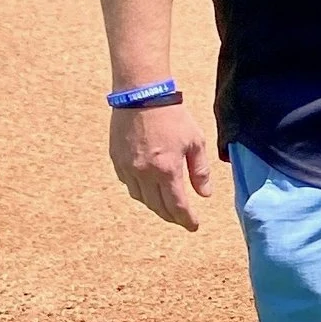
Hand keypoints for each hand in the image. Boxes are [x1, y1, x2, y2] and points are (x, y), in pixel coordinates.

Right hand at [112, 100, 213, 228]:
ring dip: (155, 205)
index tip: (193, 226)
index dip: (187, 219)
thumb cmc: (172, 116)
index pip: (177, 206)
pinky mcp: (116, 161)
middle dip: (172, 216)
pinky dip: (140, 191)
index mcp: (167, 170)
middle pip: (158, 207)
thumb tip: (204, 195)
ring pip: (141, 198)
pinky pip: (128, 184)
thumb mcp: (195, 142)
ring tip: (166, 205)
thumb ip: (200, 171)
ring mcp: (127, 168)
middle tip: (182, 219)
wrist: (141, 95)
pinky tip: (148, 187)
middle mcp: (144, 174)